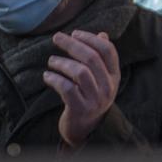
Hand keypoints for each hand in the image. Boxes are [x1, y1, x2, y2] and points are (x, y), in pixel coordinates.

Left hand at [46, 30, 120, 147]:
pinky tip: (47, 76)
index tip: (75, 33)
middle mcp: (108, 87)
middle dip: (72, 44)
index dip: (91, 38)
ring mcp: (95, 99)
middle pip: (92, 58)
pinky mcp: (80, 109)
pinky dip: (55, 79)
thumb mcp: (101, 78)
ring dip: (62, 62)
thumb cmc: (90, 97)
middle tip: (57, 38)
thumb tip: (102, 34)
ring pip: (80, 72)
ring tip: (51, 61)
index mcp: (114, 76)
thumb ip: (101, 58)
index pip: (108, 51)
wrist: (86, 129)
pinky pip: (67, 89)